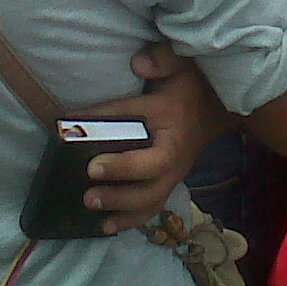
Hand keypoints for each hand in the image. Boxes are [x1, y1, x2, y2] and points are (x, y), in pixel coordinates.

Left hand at [77, 43, 230, 233]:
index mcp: (169, 114)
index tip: (70, 124)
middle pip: (152, 167)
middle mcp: (173, 148)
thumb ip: (163, 59)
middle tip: (90, 170)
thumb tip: (139, 65)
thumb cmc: (190, 85)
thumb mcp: (182, 63)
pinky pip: (152, 208)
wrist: (216, 112)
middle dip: (121, 170)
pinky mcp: (168, 185)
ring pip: (151, 196)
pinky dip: (130, 220)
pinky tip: (105, 226)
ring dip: (120, 203)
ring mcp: (173, 172)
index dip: (101, 118)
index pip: (133, 114)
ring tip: (88, 201)